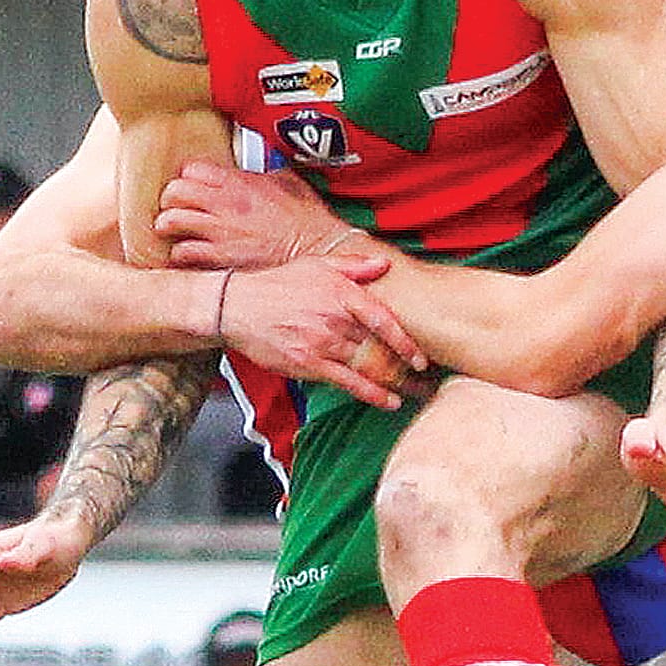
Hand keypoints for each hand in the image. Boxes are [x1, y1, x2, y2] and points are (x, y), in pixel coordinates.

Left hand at [157, 160, 360, 271]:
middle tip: (174, 207)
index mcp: (239, 183)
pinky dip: (180, 254)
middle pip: (174, 191)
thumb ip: (264, 174)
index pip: (191, 169)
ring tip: (172, 231)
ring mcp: (221, 233)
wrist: (318, 250)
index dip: (188, 178)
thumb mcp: (288, 182)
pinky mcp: (222, 259)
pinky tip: (188, 255)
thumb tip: (259, 169)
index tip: (191, 187)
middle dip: (171, 200)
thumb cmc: (308, 220)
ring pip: (171, 221)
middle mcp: (225, 205)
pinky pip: (183, 252)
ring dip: (168, 226)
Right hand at [223, 259, 428, 409]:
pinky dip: (371, 393)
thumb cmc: (278, 284)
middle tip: (429, 382)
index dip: (406, 341)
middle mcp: (335, 319)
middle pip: (380, 347)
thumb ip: (354, 265)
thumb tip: (385, 263)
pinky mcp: (308, 363)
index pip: (383, 319)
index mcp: (341, 293)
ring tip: (417, 394)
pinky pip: (347, 382)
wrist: (236, 305)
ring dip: (396, 383)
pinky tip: (389, 402)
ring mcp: (322, 343)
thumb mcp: (316, 265)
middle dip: (407, 368)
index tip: (422, 357)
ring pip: (368, 366)